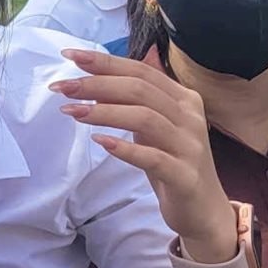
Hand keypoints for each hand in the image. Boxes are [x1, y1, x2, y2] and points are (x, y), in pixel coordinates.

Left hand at [53, 49, 239, 261]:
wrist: (204, 210)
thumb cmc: (174, 165)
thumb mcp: (156, 128)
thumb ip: (138, 101)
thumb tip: (103, 77)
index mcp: (184, 99)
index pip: (142, 71)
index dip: (106, 62)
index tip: (70, 56)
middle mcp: (191, 117)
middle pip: (140, 89)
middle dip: (98, 84)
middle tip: (63, 87)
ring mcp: (190, 146)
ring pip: (145, 118)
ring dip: (105, 112)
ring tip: (73, 112)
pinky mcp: (185, 176)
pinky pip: (153, 158)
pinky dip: (125, 148)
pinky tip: (100, 142)